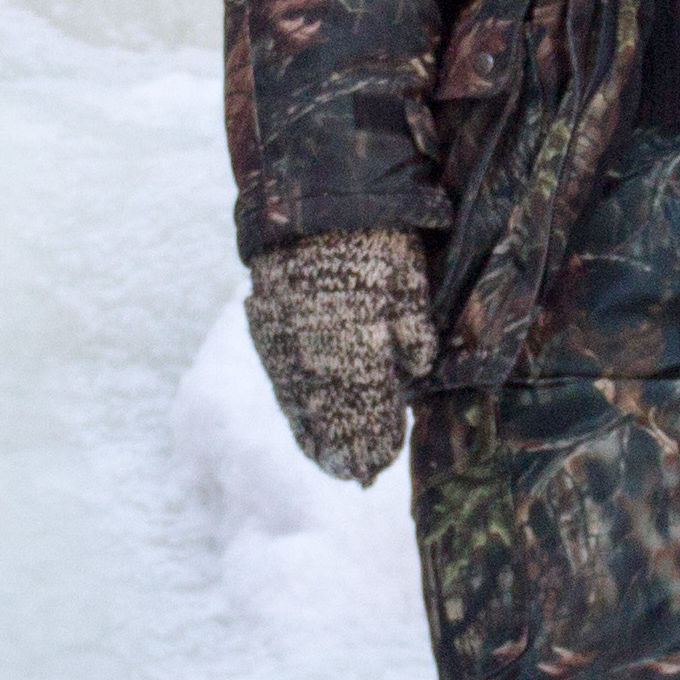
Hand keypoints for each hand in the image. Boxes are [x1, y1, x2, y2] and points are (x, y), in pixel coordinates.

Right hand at [247, 231, 434, 484]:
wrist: (311, 201)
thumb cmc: (375, 237)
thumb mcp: (409, 281)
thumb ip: (413, 335)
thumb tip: (414, 377)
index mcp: (358, 348)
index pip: (366, 414)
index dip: (373, 444)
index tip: (380, 468)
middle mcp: (316, 357)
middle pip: (330, 421)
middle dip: (345, 453)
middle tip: (359, 479)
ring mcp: (285, 346)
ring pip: (299, 408)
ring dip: (316, 439)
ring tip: (331, 464)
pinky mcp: (265, 330)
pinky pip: (279, 383)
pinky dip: (294, 410)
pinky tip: (303, 424)